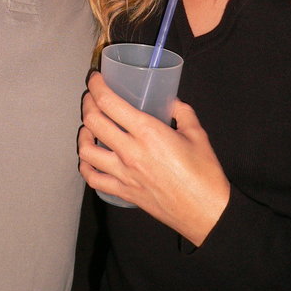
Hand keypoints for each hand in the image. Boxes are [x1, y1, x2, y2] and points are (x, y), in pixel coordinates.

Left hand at [79, 71, 229, 244]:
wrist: (206, 212)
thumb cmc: (205, 173)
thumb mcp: (197, 134)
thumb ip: (182, 112)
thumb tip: (171, 102)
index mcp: (148, 132)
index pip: (109, 103)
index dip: (97, 86)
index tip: (96, 78)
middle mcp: (130, 151)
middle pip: (93, 122)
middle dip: (88, 103)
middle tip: (92, 96)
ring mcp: (124, 174)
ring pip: (87, 150)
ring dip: (84, 133)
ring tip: (89, 126)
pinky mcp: (123, 192)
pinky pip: (93, 178)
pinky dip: (86, 165)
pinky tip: (90, 156)